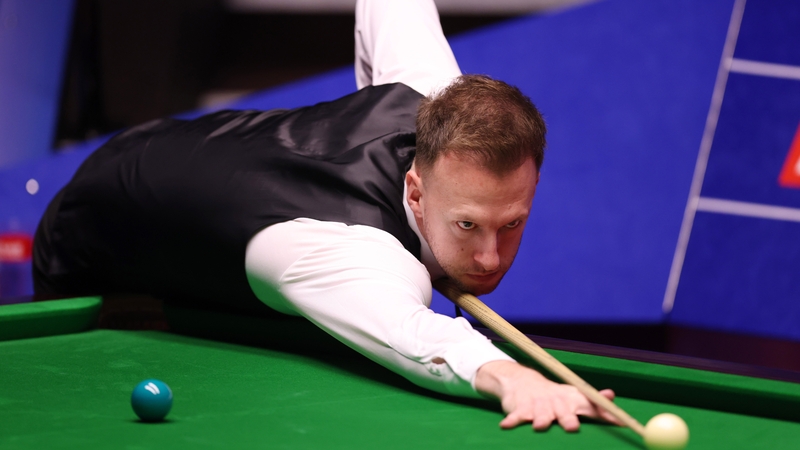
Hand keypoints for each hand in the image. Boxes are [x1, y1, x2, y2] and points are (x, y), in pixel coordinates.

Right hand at [475, 360, 621, 431]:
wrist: (522, 381)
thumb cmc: (554, 396)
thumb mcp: (574, 397)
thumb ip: (594, 404)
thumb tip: (613, 399)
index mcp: (571, 399)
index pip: (590, 405)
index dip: (603, 413)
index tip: (618, 422)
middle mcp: (556, 402)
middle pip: (563, 411)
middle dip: (567, 418)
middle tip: (572, 426)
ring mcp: (537, 405)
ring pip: (540, 414)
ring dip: (540, 420)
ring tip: (539, 426)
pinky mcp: (520, 408)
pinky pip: (515, 415)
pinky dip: (512, 420)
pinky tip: (507, 426)